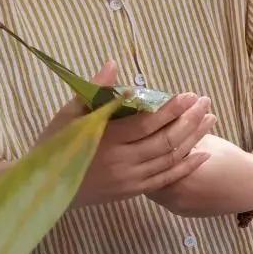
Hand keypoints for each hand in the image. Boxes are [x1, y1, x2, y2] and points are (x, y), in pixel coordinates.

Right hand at [38, 62, 216, 208]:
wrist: (42, 189)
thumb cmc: (53, 145)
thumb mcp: (67, 115)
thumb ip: (93, 90)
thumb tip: (113, 63)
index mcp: (105, 140)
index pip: (147, 124)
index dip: (171, 110)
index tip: (189, 95)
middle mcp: (121, 162)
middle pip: (165, 141)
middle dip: (189, 120)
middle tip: (205, 103)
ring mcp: (129, 179)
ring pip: (170, 159)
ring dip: (194, 139)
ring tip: (210, 120)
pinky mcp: (132, 190)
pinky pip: (166, 179)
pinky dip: (187, 166)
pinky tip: (203, 153)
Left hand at [147, 135, 252, 217]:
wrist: (252, 187)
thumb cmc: (229, 159)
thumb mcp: (204, 140)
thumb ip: (182, 133)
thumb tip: (162, 118)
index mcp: (179, 176)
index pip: (151, 158)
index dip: (145, 144)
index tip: (142, 134)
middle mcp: (175, 196)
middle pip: (148, 176)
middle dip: (145, 160)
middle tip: (142, 146)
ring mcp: (178, 207)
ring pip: (153, 188)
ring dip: (152, 174)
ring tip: (150, 158)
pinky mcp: (182, 213)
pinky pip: (164, 197)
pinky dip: (162, 185)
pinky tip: (163, 172)